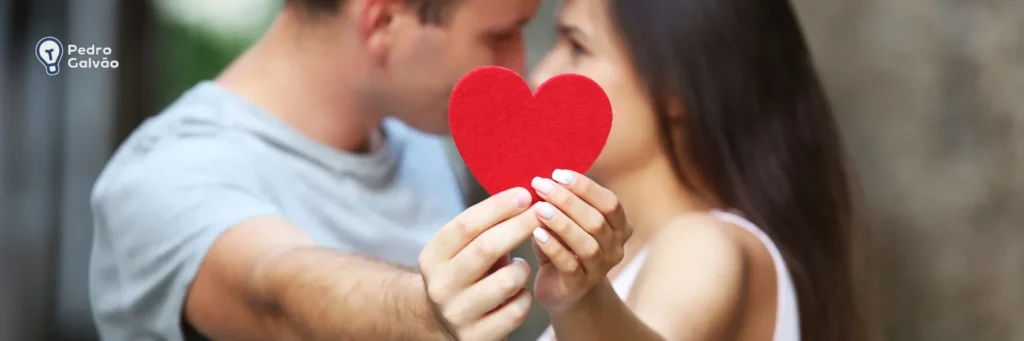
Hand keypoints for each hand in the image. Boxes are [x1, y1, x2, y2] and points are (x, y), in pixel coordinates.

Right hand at [418, 187, 541, 340]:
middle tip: (542, 212)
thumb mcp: (462, 250)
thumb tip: (524, 197)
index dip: (497, 207)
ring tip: (520, 267)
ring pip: (507, 281)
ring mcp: (458, 314)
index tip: (525, 194)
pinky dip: (524, 297)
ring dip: (523, 268)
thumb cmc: (464, 274)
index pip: (466, 226)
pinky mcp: (477, 337)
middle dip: (519, 226)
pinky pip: (517, 309)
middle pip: (486, 248)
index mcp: (433, 258)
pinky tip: (516, 294)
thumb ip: (485, 227)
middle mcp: (440, 286)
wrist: (444, 322)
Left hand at [528, 169, 631, 311]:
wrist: (561, 289)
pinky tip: (537, 234)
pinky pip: (569, 265)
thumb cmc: (564, 247)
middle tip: (541, 186)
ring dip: (561, 223)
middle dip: (567, 200)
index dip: (585, 186)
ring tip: (538, 209)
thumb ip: (564, 203)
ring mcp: (600, 270)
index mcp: (619, 227)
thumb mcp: (568, 221)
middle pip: (597, 220)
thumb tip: (545, 179)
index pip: (609, 202)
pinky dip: (553, 247)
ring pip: (586, 244)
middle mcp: (615, 248)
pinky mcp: (579, 286)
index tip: (557, 174)